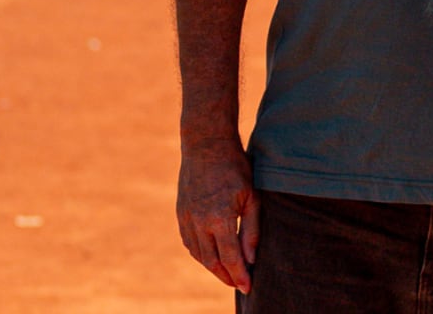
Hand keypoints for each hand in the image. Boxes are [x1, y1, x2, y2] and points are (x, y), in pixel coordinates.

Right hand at [176, 136, 259, 292]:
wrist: (206, 145)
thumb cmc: (236, 168)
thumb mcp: (251, 196)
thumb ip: (251, 229)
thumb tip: (252, 258)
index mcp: (219, 218)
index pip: (230, 257)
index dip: (239, 275)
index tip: (248, 287)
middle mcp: (199, 222)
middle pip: (211, 261)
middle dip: (226, 276)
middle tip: (239, 284)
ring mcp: (186, 218)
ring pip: (198, 254)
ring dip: (213, 268)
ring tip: (228, 274)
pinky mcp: (180, 213)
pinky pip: (189, 242)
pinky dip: (200, 254)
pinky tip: (211, 257)